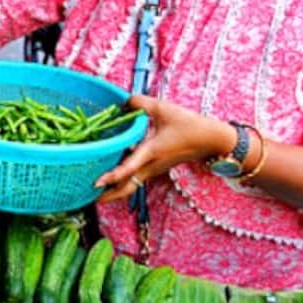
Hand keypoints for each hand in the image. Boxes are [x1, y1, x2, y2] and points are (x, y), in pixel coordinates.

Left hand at [94, 95, 236, 203]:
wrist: (212, 140)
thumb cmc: (189, 124)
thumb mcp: (163, 108)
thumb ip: (139, 103)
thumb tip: (121, 103)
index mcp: (151, 151)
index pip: (129, 167)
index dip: (112, 175)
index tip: (96, 182)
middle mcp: (151, 165)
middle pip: (128, 187)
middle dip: (109, 196)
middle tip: (91, 199)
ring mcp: (155, 169)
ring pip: (132, 184)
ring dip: (115, 190)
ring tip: (96, 192)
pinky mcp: (157, 168)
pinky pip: (137, 178)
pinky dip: (124, 180)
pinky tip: (112, 176)